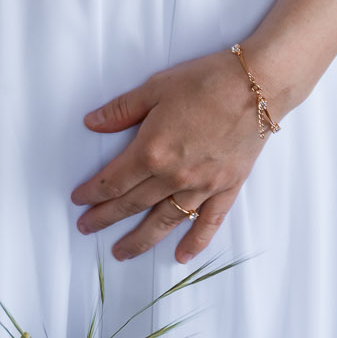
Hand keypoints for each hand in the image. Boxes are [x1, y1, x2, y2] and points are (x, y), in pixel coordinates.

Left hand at [70, 49, 275, 263]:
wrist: (257, 87)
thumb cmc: (206, 81)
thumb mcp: (155, 88)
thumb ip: (122, 110)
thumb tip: (92, 123)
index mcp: (152, 151)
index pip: (114, 181)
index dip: (92, 193)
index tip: (78, 201)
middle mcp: (174, 176)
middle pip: (132, 204)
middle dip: (106, 219)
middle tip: (86, 228)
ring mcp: (202, 186)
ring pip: (164, 221)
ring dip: (140, 240)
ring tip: (122, 253)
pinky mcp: (227, 189)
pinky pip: (208, 223)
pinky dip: (195, 242)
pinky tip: (181, 256)